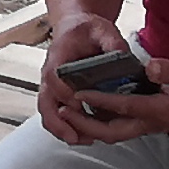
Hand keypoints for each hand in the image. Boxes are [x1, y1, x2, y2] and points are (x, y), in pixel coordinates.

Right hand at [35, 14, 128, 146]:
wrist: (74, 28)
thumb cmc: (85, 29)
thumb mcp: (102, 28)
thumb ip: (111, 41)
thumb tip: (123, 55)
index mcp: (58, 57)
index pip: (54, 78)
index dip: (65, 94)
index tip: (79, 105)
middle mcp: (50, 75)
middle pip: (45, 102)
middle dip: (58, 122)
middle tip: (74, 136)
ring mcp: (52, 87)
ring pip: (48, 112)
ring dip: (60, 129)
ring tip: (80, 140)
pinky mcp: (59, 95)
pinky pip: (55, 114)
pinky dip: (64, 127)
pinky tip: (83, 136)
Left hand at [72, 53, 168, 143]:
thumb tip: (149, 67)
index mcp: (160, 110)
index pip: (123, 107)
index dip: (99, 100)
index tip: (78, 92)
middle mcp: (151, 123)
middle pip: (111, 132)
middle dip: (85, 124)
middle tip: (63, 112)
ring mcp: (150, 126)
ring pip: (114, 134)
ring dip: (90, 127)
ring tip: (68, 115)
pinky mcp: (149, 124)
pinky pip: (120, 129)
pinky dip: (101, 125)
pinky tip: (88, 114)